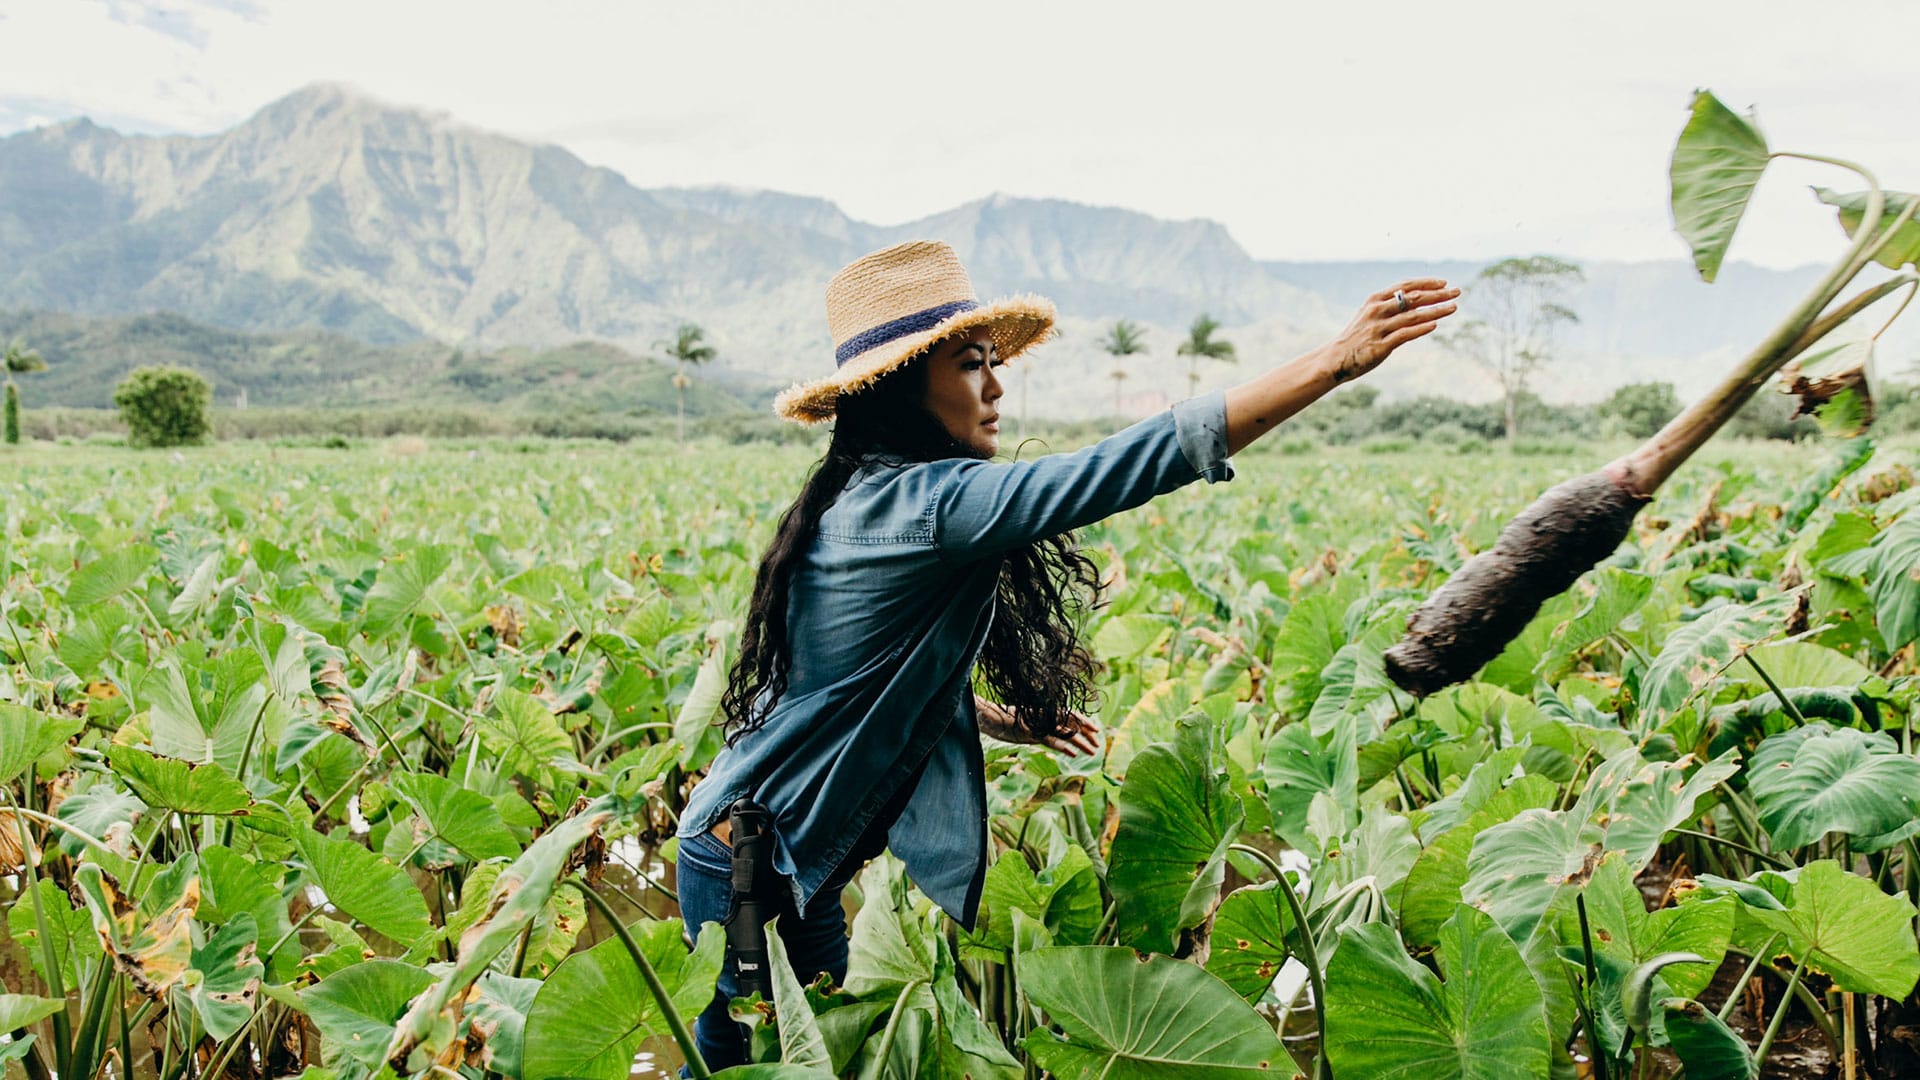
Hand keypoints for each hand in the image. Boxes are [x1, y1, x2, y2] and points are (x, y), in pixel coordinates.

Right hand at [975, 697, 1102, 756]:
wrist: (987, 717)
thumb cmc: (1003, 720)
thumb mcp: (1024, 724)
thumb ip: (1038, 729)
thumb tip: (1050, 737)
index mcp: (1044, 712)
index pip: (1069, 715)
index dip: (1083, 722)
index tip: (1095, 731)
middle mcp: (1044, 716)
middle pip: (1071, 722)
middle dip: (1086, 732)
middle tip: (1098, 743)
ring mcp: (1038, 724)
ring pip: (1064, 732)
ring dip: (1080, 742)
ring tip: (1092, 751)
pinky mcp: (1030, 732)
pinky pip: (1050, 739)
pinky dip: (1062, 745)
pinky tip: (1072, 753)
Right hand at [1322, 279, 1460, 384]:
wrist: (1334, 359)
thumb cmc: (1356, 337)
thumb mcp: (1369, 315)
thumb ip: (1390, 307)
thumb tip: (1417, 301)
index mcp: (1375, 300)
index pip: (1405, 286)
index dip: (1426, 283)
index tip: (1444, 283)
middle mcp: (1377, 311)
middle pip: (1413, 298)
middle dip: (1437, 294)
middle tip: (1457, 292)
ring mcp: (1378, 328)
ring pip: (1412, 315)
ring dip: (1435, 310)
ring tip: (1453, 307)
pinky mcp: (1380, 346)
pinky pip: (1404, 335)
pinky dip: (1420, 329)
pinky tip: (1434, 325)